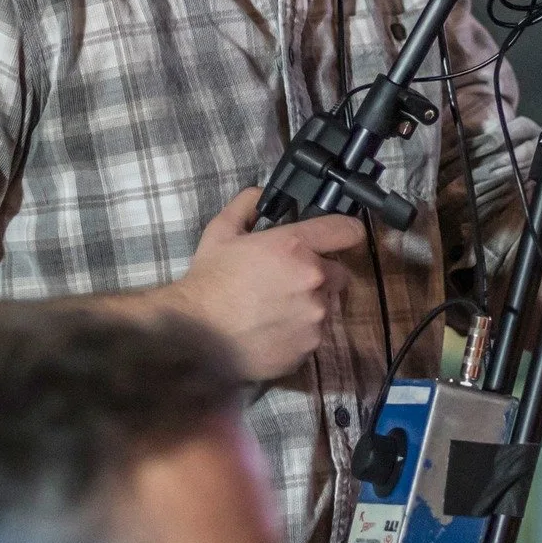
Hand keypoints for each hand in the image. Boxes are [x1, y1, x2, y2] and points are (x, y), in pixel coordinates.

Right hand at [168, 188, 364, 379]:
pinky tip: (273, 331)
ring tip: (276, 310)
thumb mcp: (220, 232)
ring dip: (310, 306)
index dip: (345, 232)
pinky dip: (300, 333)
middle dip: (320, 275)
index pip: (347, 231)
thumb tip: (262, 195)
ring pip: (326, 306)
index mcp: (296, 247)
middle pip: (339, 273)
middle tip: (289, 281)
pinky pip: (314, 335)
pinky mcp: (309, 347)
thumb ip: (247, 205)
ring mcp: (315, 317)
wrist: (194, 336)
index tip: (338, 238)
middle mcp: (314, 280)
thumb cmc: (208, 281)